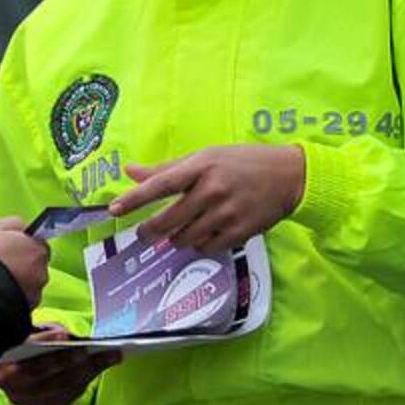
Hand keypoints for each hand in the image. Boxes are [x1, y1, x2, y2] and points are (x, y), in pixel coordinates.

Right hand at [0, 217, 49, 307]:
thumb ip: (12, 224)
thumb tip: (23, 226)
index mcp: (36, 248)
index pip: (38, 243)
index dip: (23, 245)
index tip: (10, 248)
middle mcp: (41, 272)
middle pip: (36, 265)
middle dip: (23, 264)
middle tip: (0, 264)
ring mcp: (34, 294)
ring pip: (30, 284)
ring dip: (18, 282)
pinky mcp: (26, 311)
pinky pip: (22, 301)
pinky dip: (14, 297)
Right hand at [0, 324, 119, 404]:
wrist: (12, 373)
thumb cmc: (23, 346)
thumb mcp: (26, 330)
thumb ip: (37, 323)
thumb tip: (55, 316)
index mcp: (2, 360)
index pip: (22, 350)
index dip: (44, 341)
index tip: (65, 334)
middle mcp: (10, 385)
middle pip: (45, 372)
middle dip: (74, 359)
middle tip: (99, 349)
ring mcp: (24, 401)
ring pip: (59, 388)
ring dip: (88, 372)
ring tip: (109, 357)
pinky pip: (66, 398)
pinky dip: (83, 383)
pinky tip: (97, 370)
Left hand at [108, 145, 305, 254]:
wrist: (290, 176)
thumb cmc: (242, 162)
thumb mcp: (206, 157)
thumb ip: (167, 168)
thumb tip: (131, 171)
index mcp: (201, 166)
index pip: (160, 184)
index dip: (135, 198)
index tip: (114, 209)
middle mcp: (213, 190)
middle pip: (168, 219)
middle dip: (150, 230)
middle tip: (142, 234)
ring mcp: (228, 213)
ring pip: (185, 238)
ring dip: (175, 239)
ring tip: (177, 232)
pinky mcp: (241, 231)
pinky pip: (207, 248)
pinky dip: (198, 245)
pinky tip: (201, 236)